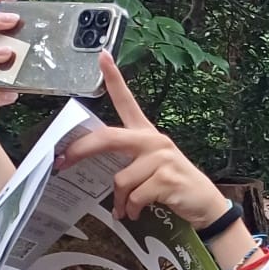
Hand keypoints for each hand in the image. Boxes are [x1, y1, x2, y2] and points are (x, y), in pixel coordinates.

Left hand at [54, 55, 226, 224]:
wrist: (205, 205)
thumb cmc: (173, 186)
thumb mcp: (151, 168)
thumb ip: (127, 162)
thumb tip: (93, 170)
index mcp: (147, 134)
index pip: (128, 102)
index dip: (114, 78)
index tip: (102, 55)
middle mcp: (154, 140)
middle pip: (109, 138)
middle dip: (82, 150)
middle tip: (63, 161)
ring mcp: (162, 158)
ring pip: (121, 179)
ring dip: (120, 200)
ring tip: (126, 209)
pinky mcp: (166, 178)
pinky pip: (135, 196)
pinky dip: (132, 209)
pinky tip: (136, 214)